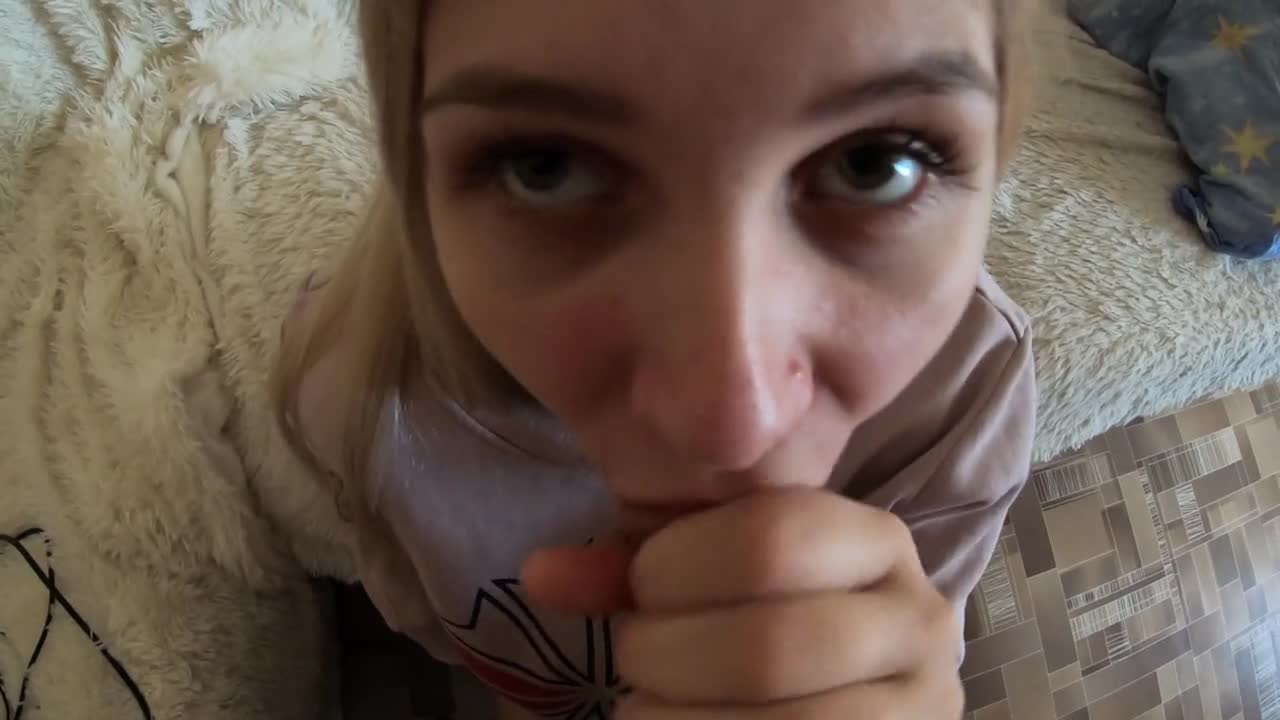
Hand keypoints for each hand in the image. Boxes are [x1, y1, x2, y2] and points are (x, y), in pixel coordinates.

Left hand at [522, 489, 963, 718]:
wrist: (859, 697)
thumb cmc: (771, 624)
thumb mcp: (718, 580)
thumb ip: (638, 572)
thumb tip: (539, 576)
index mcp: (873, 540)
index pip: (771, 537)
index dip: (675, 570)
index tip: (641, 596)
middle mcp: (917, 618)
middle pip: (772, 645)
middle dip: (669, 661)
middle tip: (634, 668)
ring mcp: (922, 707)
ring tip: (647, 714)